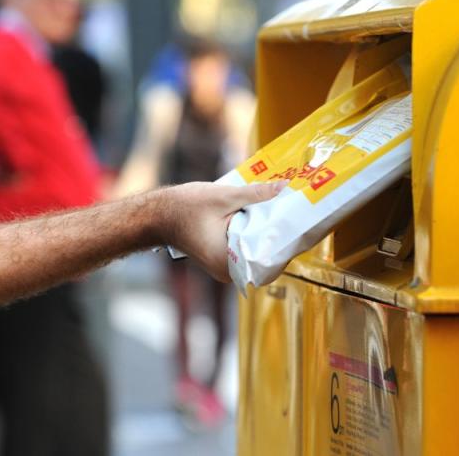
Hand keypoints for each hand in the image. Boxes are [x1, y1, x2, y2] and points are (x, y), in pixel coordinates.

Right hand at [158, 181, 284, 281]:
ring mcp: (225, 268)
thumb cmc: (183, 208)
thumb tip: (285, 187)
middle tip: (296, 215)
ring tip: (284, 215)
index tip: (301, 225)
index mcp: (227, 262)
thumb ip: (256, 194)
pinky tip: (264, 218)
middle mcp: (228, 272)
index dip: (287, 243)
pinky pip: (246, 251)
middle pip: (265, 258)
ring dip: (267, 235)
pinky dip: (254, 236)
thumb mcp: (224, 196)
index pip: (269, 260)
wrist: (157, 215)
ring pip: (256, 254)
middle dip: (279, 236)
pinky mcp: (223, 260)